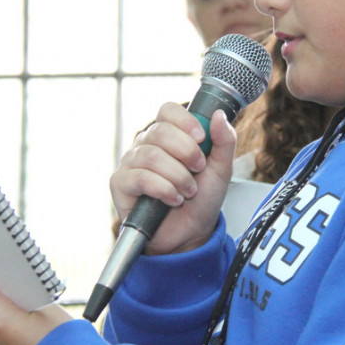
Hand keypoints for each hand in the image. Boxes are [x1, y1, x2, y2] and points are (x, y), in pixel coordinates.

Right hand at [110, 102, 235, 255]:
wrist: (190, 234)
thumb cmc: (201, 199)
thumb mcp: (221, 169)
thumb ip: (224, 141)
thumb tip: (218, 114)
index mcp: (168, 135)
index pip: (168, 110)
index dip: (185, 121)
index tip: (201, 139)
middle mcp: (146, 145)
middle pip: (160, 131)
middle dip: (187, 152)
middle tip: (198, 170)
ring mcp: (131, 163)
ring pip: (152, 156)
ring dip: (178, 176)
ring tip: (188, 191)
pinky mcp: (121, 184)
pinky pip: (141, 177)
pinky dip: (164, 189)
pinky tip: (173, 199)